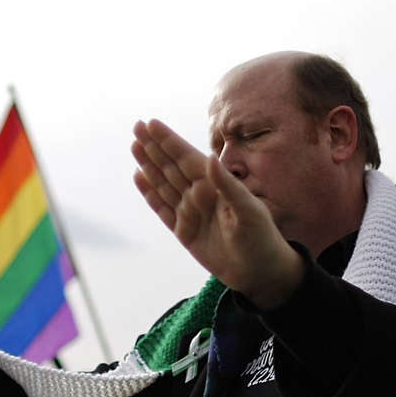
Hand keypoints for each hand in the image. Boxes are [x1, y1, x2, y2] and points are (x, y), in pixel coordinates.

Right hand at [129, 120, 304, 309]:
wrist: (260, 273)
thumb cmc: (261, 238)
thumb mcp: (249, 210)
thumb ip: (228, 185)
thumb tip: (209, 157)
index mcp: (215, 185)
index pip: (187, 157)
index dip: (168, 140)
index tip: (151, 123)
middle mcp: (200, 194)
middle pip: (171, 165)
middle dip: (154, 146)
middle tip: (136, 126)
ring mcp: (190, 211)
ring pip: (163, 183)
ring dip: (149, 165)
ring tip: (134, 146)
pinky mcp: (183, 230)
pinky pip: (162, 208)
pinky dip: (150, 193)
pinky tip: (139, 177)